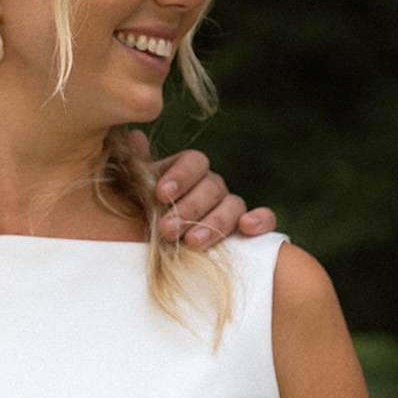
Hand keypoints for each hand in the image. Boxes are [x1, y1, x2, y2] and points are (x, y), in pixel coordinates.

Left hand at [133, 135, 276, 248]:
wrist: (151, 260)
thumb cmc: (137, 226)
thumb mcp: (131, 197)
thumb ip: (135, 169)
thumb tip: (135, 137)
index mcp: (185, 175)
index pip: (194, 161)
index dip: (180, 176)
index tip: (160, 194)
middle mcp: (210, 188)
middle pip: (213, 185)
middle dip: (189, 208)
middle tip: (167, 230)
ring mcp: (229, 210)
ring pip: (234, 204)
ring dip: (214, 222)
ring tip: (192, 242)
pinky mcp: (248, 234)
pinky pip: (265, 220)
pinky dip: (260, 220)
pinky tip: (246, 228)